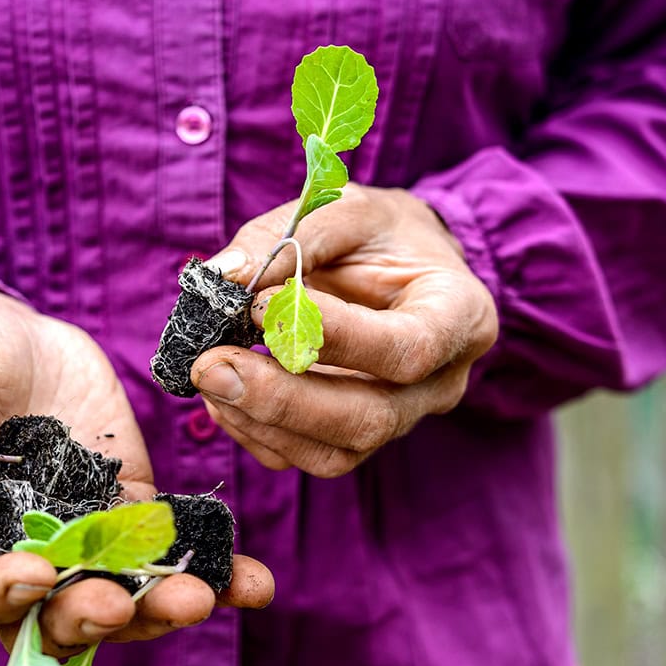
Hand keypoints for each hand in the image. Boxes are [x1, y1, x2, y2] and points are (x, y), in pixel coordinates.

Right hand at [0, 284, 272, 655]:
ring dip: (155, 609)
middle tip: (117, 604)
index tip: (35, 574)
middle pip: (45, 617)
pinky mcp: (129, 510)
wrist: (8, 335)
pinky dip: (212, 572)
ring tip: (200, 598)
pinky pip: (166, 553)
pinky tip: (251, 583)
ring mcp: (77, 539)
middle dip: (84, 619)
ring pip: (115, 597)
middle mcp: (13, 555)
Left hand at [192, 184, 497, 476]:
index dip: (334, 335)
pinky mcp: (353, 439)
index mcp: (458, 317)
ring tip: (207, 372)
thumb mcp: (348, 208)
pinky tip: (222, 393)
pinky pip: (302, 457)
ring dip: (259, 420)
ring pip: (334, 452)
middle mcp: (438, 383)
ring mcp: (398, 420)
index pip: (407, 348)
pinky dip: (252, 430)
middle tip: (211, 363)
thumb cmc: (379, 235)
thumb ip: (293, 235)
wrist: (397, 266)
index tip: (261, 304)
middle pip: (368, 418)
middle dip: (282, 398)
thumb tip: (225, 276)